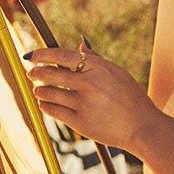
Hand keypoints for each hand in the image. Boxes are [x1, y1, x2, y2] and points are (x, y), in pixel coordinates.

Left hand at [26, 43, 167, 149]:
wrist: (142, 127)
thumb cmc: (132, 98)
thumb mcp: (118, 72)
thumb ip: (96, 59)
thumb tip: (80, 46)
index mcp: (98, 69)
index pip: (63, 56)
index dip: (43, 54)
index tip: (31, 55)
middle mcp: (89, 84)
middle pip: (52, 74)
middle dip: (36, 72)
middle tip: (31, 72)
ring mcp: (84, 104)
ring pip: (50, 93)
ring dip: (39, 90)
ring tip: (38, 89)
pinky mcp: (80, 123)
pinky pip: (54, 111)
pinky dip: (46, 105)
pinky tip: (44, 103)